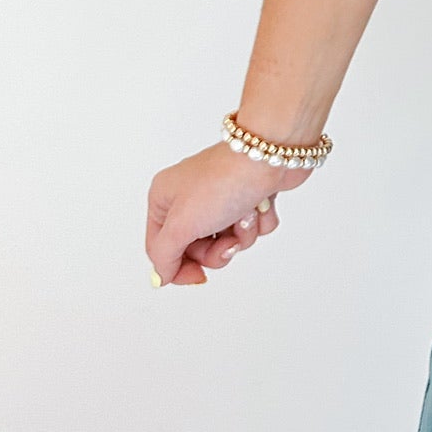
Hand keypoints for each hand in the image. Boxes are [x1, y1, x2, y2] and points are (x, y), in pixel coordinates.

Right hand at [145, 142, 311, 286]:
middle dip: (217, 250)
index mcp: (165, 198)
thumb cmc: (223, 181)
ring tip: (246, 213)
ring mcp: (221, 196)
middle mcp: (190, 196)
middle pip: (197, 248)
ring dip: (242, 234)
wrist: (270, 154)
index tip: (199, 277)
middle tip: (228, 240)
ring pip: (228, 240)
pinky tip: (260, 203)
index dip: (179, 268)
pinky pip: (252, 227)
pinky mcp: (250, 195)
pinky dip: (259, 221)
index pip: (161, 248)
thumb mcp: (181, 225)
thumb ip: (165, 256)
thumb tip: (162, 276)